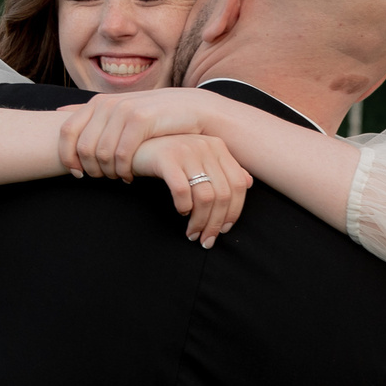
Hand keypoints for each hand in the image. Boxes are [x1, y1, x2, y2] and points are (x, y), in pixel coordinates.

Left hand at [58, 89, 229, 183]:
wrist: (192, 109)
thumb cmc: (154, 116)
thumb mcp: (120, 110)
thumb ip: (91, 112)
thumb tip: (58, 112)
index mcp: (98, 103)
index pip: (66, 132)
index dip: (67, 157)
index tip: (78, 174)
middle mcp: (107, 104)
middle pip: (83, 148)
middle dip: (91, 170)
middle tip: (105, 179)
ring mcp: (123, 110)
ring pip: (101, 154)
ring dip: (109, 173)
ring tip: (120, 178)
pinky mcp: (140, 120)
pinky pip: (121, 155)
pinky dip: (123, 171)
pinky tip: (131, 176)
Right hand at [131, 134, 252, 246]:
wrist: (136, 145)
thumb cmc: (170, 157)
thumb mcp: (199, 160)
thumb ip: (223, 169)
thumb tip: (249, 182)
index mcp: (218, 147)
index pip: (238, 184)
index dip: (235, 211)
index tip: (224, 230)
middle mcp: (206, 146)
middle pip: (223, 194)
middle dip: (215, 223)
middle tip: (206, 240)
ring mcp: (187, 151)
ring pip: (205, 196)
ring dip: (200, 221)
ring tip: (192, 233)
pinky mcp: (166, 158)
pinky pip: (182, 191)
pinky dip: (184, 207)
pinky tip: (181, 212)